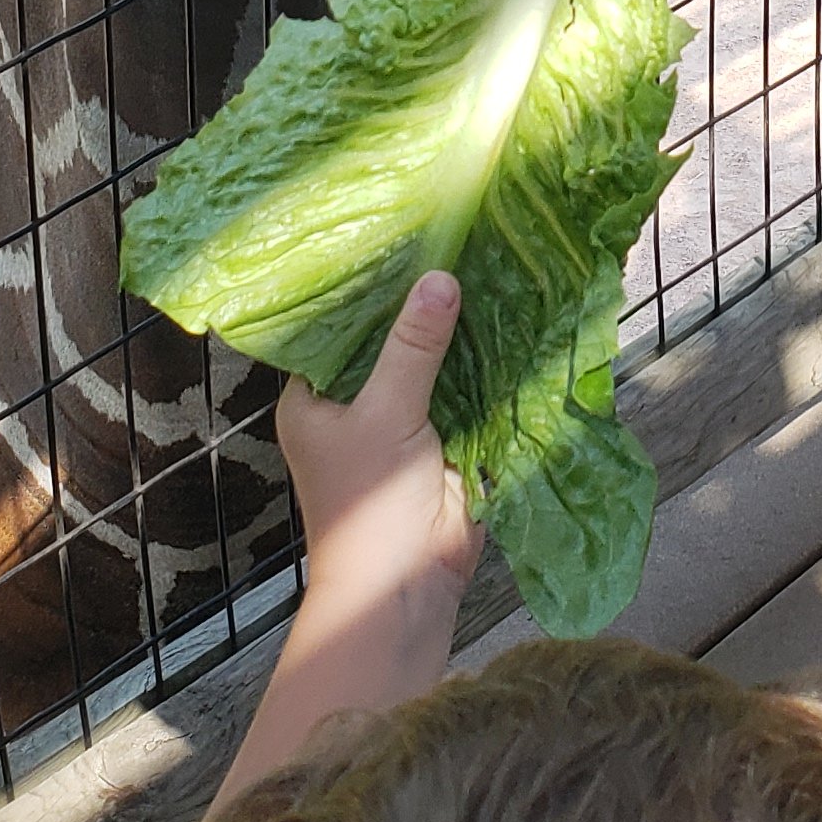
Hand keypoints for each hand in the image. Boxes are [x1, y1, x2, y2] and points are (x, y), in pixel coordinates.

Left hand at [277, 270, 481, 635]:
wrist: (406, 588)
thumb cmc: (371, 508)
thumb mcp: (386, 414)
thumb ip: (413, 348)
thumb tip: (438, 279)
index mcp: (314, 398)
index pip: (335, 325)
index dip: (366, 285)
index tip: (398, 233)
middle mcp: (353, 405)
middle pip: (388, 341)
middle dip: (419, 304)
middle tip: (451, 235)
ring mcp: (401, 422)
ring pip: (430, 364)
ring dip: (455, 331)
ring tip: (484, 260)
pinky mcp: (444, 439)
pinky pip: (463, 391)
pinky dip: (482, 364)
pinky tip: (507, 316)